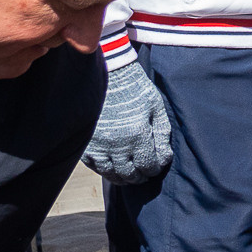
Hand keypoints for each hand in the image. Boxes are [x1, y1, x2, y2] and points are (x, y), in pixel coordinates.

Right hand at [85, 50, 171, 182]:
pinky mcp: (86, 143)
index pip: (149, 167)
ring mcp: (99, 145)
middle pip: (130, 175)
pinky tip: (111, 167)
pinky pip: (95, 166)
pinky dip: (104, 170)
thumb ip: (162, 134)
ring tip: (129, 174)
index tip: (156, 166)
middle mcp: (118, 145)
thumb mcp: (156, 108)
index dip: (154, 170)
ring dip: (122, 177)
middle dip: (140, 176)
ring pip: (111, 174)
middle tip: (143, 174)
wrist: (108, 74)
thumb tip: (164, 158)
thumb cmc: (136, 89)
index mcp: (138, 136)